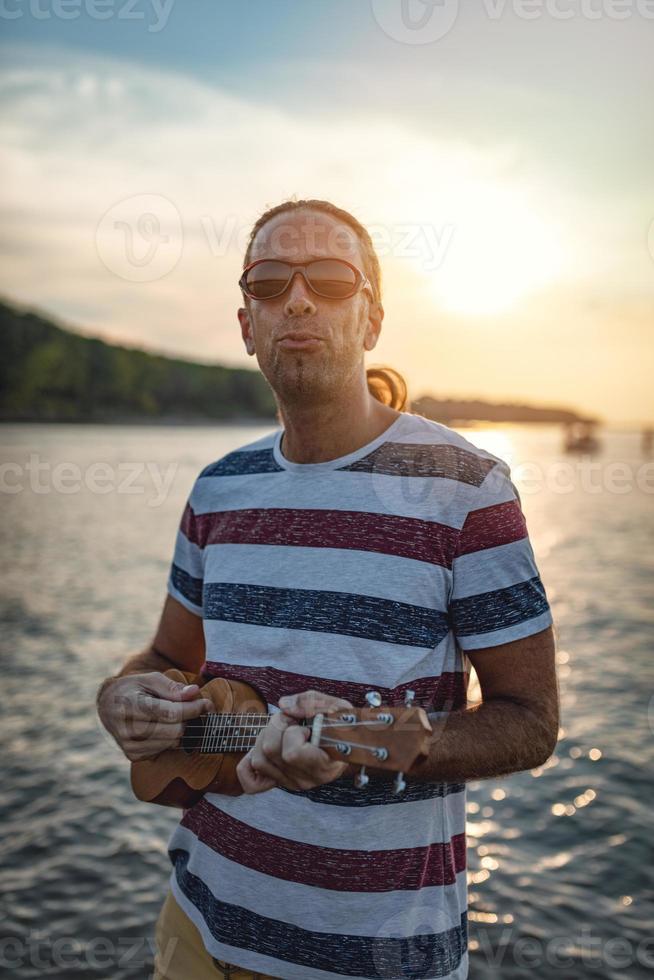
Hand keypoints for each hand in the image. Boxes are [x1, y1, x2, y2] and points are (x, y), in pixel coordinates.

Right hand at [97, 671, 212, 760]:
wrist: (107, 706)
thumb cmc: (132, 689)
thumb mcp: (149, 679)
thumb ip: (172, 687)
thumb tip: (194, 693)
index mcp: (130, 706)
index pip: (171, 713)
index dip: (193, 709)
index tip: (206, 703)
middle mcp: (127, 729)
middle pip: (175, 731)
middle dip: (191, 719)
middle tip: (197, 708)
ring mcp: (129, 745)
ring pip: (172, 742)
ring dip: (183, 729)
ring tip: (180, 715)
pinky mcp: (132, 755)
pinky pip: (164, 749)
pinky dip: (170, 738)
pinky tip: (165, 726)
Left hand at [236, 690, 353, 794]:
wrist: (348, 744)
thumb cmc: (341, 725)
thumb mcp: (334, 706)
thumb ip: (310, 702)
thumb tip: (283, 705)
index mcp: (323, 765)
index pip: (292, 753)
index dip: (293, 731)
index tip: (307, 725)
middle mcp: (306, 779)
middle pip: (270, 750)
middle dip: (277, 726)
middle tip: (293, 720)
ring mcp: (291, 782)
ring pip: (258, 759)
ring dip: (266, 737)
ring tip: (284, 731)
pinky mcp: (280, 781)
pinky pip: (250, 783)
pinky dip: (249, 765)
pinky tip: (265, 750)